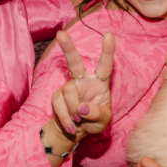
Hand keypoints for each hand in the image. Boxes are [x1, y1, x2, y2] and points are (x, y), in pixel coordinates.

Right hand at [47, 31, 114, 145]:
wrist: (76, 132)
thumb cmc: (94, 122)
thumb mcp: (103, 120)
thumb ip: (97, 113)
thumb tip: (81, 107)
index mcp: (99, 82)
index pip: (105, 65)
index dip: (107, 51)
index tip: (109, 35)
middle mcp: (83, 81)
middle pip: (75, 62)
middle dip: (68, 48)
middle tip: (60, 34)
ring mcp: (69, 88)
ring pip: (68, 92)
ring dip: (73, 110)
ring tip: (79, 121)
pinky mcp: (57, 97)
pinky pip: (59, 105)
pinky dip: (66, 118)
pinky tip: (72, 126)